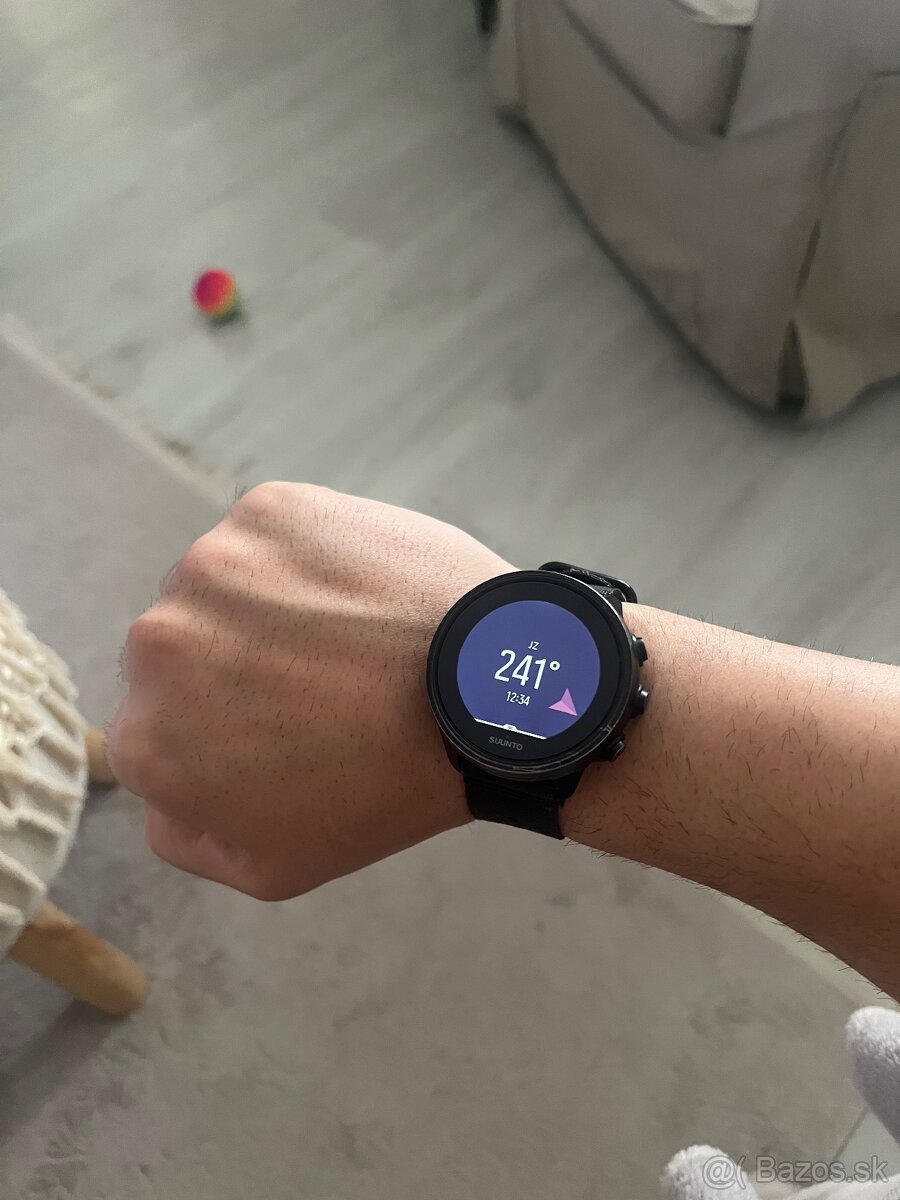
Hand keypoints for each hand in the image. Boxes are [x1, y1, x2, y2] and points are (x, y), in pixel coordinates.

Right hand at [107, 484, 509, 897]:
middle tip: (320, 685)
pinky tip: (358, 593)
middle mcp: (156, 645)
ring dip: (265, 608)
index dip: (224, 733)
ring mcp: (211, 566)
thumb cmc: (390, 784)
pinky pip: (269, 538)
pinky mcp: (268, 509)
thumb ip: (184, 835)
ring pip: (221, 589)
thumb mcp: (273, 865)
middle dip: (236, 668)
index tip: (284, 732)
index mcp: (146, 740)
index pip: (158, 731)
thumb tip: (160, 793)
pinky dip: (304, 559)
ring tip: (346, 638)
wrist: (488, 691)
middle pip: (182, 654)